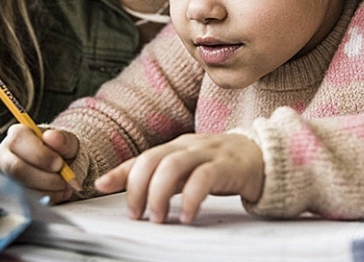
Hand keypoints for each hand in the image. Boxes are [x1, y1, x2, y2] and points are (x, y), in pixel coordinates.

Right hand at [0, 124, 79, 203]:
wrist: (58, 168)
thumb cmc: (60, 152)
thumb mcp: (68, 142)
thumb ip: (63, 139)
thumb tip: (52, 136)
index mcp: (16, 134)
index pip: (18, 141)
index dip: (40, 155)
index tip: (59, 163)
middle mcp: (3, 154)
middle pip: (16, 168)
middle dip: (45, 178)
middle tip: (64, 180)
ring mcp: (2, 176)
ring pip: (18, 187)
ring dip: (46, 191)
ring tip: (63, 188)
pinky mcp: (6, 194)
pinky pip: (21, 202)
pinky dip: (43, 200)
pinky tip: (56, 194)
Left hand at [94, 133, 263, 223]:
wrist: (263, 156)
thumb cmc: (220, 165)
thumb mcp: (187, 170)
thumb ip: (159, 178)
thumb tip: (120, 190)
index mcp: (176, 146)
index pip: (142, 157)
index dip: (120, 171)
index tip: (100, 186)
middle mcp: (188, 146)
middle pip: (153, 159)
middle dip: (138, 187)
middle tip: (136, 214)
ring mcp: (208, 153)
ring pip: (173, 165)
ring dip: (160, 194)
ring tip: (158, 218)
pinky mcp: (227, 165)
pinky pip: (204, 178)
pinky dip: (191, 198)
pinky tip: (188, 215)